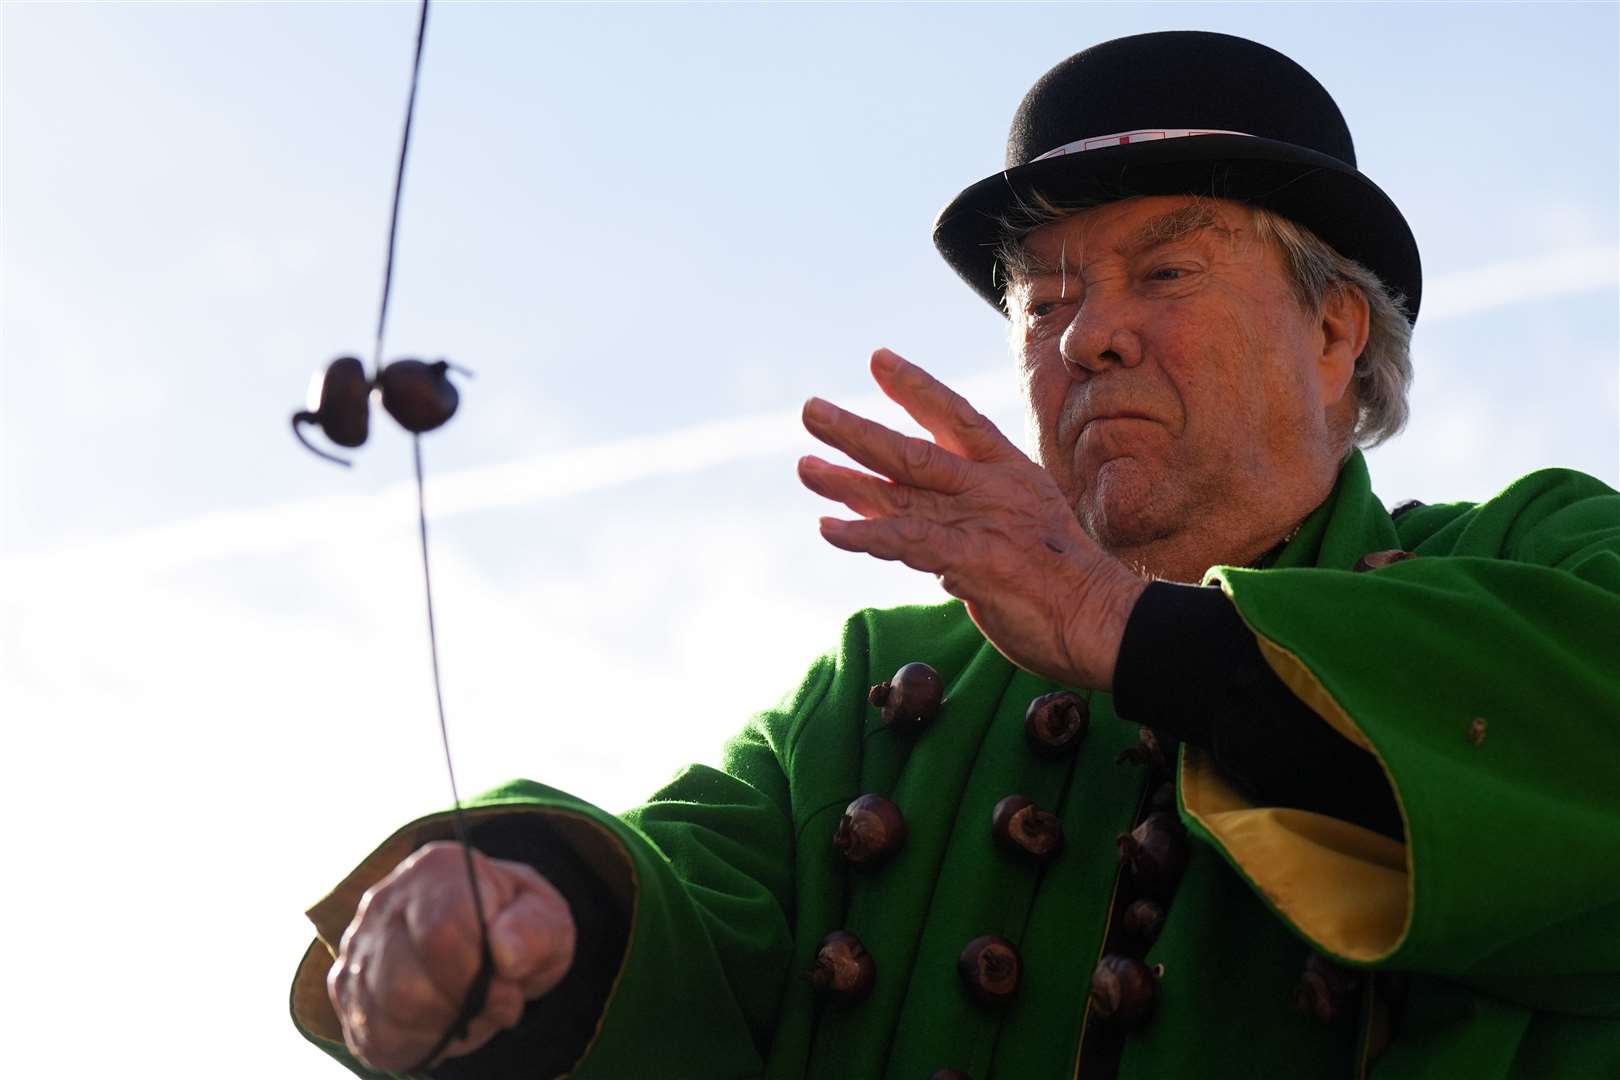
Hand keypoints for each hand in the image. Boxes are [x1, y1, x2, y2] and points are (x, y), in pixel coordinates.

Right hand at [327, 841, 576, 1071]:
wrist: (488, 938)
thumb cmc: (517, 925)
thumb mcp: (546, 920)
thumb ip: (534, 930)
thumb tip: (505, 953)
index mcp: (437, 870)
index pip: (441, 933)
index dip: (477, 977)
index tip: (508, 991)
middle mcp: (385, 902)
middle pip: (406, 981)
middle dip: (460, 1007)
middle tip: (493, 1005)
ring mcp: (359, 945)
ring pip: (387, 1010)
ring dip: (441, 1025)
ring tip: (470, 1009)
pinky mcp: (346, 987)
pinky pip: (373, 1033)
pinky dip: (417, 1040)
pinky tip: (443, 1020)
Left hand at [798, 348, 1146, 689]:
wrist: (1105, 621)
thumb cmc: (1066, 584)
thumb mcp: (1024, 530)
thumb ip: (972, 523)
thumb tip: (924, 539)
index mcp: (1010, 472)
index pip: (957, 417)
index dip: (916, 387)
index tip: (878, 359)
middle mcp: (991, 488)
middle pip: (911, 451)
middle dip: (857, 430)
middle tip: (811, 410)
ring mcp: (981, 522)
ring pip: (900, 493)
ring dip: (846, 481)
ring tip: (805, 468)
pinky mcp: (972, 560)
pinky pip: (906, 543)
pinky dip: (864, 536)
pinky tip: (830, 530)